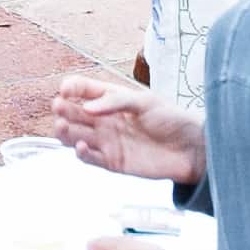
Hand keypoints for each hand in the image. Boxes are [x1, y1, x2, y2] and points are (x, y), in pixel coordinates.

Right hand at [41, 68, 203, 186]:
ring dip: (66, 131)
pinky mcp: (112, 162)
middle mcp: (105, 120)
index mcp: (112, 99)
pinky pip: (90, 158)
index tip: (64, 89)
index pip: (84, 90)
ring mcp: (107, 141)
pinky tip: (80, 146)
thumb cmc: (171, 119)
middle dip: (64, 109)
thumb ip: (115, 102)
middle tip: (58, 107)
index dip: (72, 88)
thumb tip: (87, 107)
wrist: (191, 149)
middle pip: (75, 113)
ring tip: (62, 127)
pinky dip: (81, 153)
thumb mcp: (145, 102)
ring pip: (76, 136)